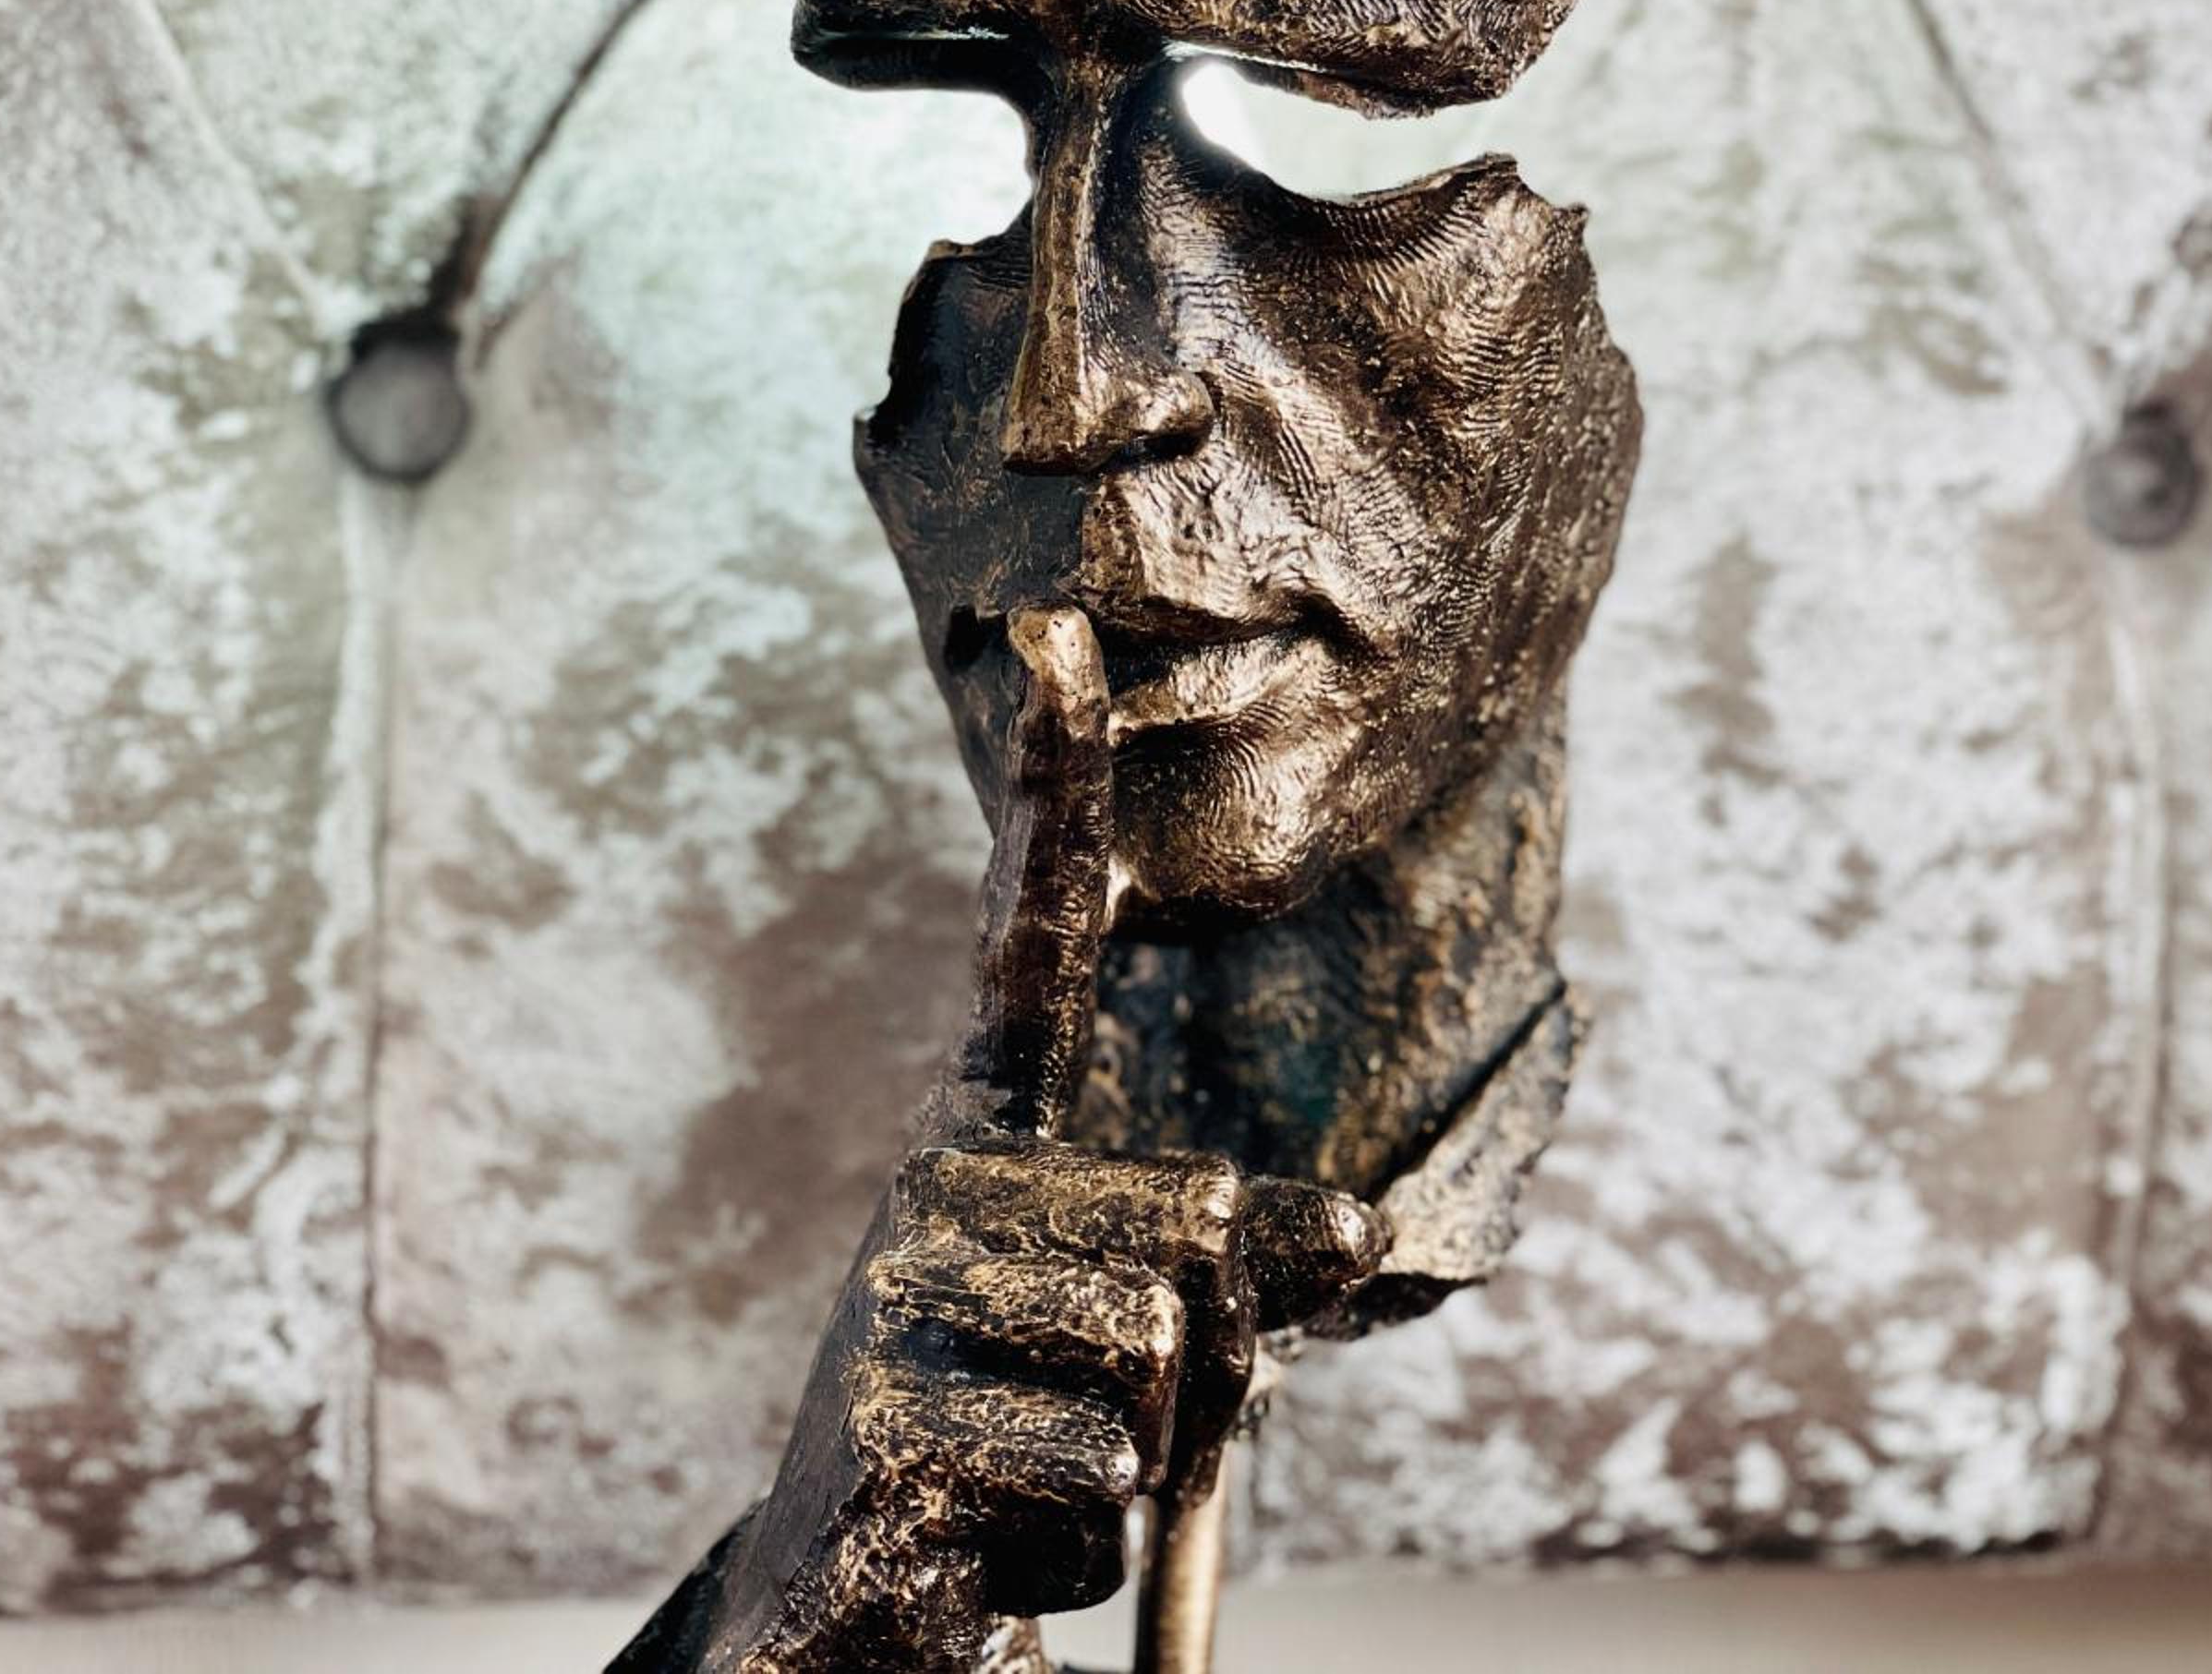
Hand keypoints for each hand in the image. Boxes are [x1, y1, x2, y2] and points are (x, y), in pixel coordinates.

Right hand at [728, 608, 1387, 1672]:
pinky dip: (1078, 1545)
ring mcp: (897, 1300)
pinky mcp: (882, 1428)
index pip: (1031, 948)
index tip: (1060, 635)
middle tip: (1102, 1424)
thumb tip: (1360, 1234)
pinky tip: (996, 1545)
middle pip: (1190, 1238)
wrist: (851, 1613)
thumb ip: (1255, 1272)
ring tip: (1041, 1480)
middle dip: (1203, 1372)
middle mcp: (936, 1188)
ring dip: (1139, 1467)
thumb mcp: (1164, 1350)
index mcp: (996, 1143)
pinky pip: (1098, 1475)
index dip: (1056, 797)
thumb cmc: (1029, 1449)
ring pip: (1159, 1364)